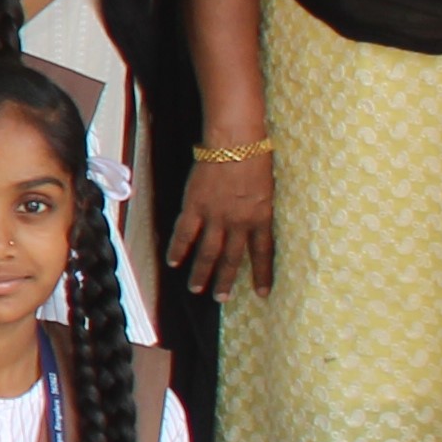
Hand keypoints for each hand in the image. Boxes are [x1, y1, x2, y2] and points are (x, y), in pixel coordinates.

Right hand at [165, 146, 274, 298]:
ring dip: (202, 272)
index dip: (262, 275)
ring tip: (197, 288)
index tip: (261, 294)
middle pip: (231, 258)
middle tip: (220, 298)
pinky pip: (185, 233)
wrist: (235, 143)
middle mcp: (239, 223)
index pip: (262, 253)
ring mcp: (216, 216)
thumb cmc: (256, 159)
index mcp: (261, 218)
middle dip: (226, 280)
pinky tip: (174, 262)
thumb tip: (255, 225)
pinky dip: (179, 249)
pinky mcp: (195, 206)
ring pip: (208, 252)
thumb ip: (260, 211)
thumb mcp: (268, 190)